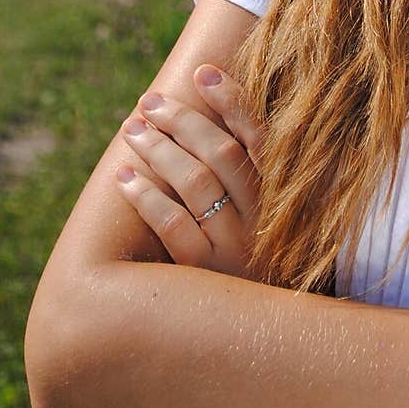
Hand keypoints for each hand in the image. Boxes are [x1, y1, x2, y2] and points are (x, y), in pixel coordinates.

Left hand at [114, 66, 263, 279]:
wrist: (260, 336)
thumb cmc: (257, 263)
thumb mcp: (271, 220)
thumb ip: (252, 178)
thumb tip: (212, 123)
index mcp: (284, 198)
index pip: (261, 138)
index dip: (232, 101)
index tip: (203, 71)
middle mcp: (265, 218)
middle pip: (222, 154)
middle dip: (182, 120)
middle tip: (149, 101)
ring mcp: (236, 247)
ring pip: (195, 183)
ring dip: (158, 150)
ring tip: (131, 129)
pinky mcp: (206, 274)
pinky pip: (172, 225)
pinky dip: (146, 196)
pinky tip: (124, 178)